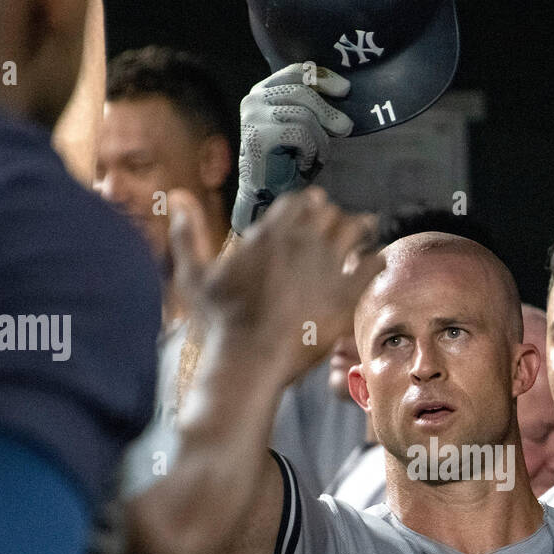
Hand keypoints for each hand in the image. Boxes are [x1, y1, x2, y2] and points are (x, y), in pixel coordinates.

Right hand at [171, 187, 382, 375]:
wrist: (250, 357)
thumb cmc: (220, 320)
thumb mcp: (193, 273)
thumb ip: (187, 232)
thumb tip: (176, 195)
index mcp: (271, 232)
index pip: (299, 201)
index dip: (307, 202)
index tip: (314, 204)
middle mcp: (303, 242)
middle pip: (329, 213)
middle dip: (333, 214)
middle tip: (340, 219)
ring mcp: (329, 267)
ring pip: (355, 230)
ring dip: (359, 226)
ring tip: (365, 226)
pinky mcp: (347, 294)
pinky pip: (372, 265)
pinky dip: (376, 259)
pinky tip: (378, 260)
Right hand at [232, 64, 353, 232]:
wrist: (267, 193)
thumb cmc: (288, 160)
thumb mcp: (301, 125)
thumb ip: (311, 105)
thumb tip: (344, 89)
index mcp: (263, 91)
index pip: (296, 72)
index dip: (323, 78)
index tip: (345, 90)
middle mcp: (254, 100)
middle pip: (302, 92)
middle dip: (329, 111)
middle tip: (347, 127)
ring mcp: (253, 117)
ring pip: (303, 114)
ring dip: (319, 138)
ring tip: (319, 155)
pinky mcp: (258, 136)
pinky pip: (299, 133)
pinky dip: (310, 150)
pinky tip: (307, 163)